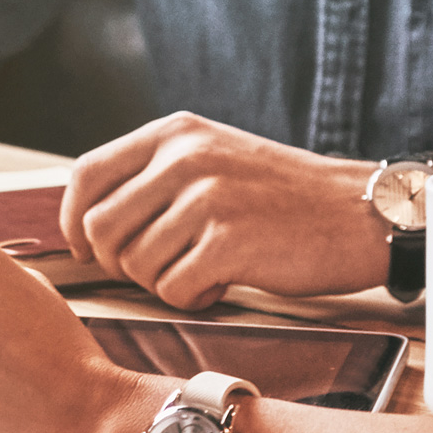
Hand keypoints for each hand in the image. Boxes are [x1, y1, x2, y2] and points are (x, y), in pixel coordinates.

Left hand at [62, 112, 391, 307]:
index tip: (87, 248)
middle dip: (119, 263)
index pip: (86, 174)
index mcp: (175, 133)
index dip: (74, 220)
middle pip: (100, 228)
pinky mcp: (228, 242)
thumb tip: (89, 218)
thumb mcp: (214, 156)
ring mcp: (206, 198)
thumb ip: (156, 173)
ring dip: (162, 283)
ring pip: (135, 264)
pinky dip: (191, 299)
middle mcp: (184, 157)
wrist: (358, 212)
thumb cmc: (284, 196)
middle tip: (158, 270)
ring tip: (202, 272)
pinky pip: (172, 290)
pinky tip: (221, 285)